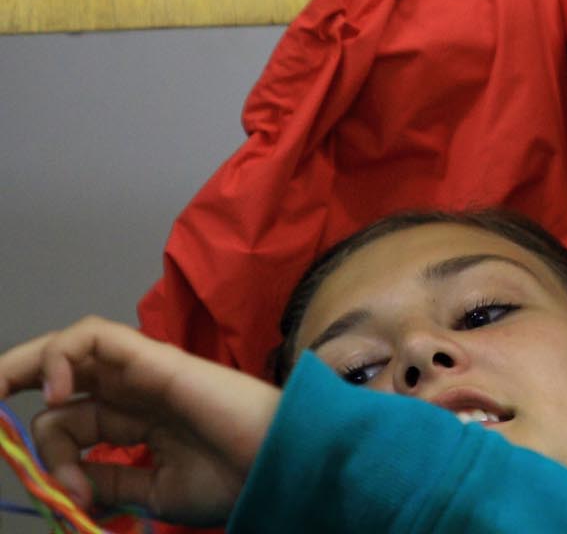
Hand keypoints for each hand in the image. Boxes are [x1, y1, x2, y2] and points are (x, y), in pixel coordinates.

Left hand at [0, 317, 279, 526]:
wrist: (276, 464)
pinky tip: (59, 391)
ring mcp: (143, 370)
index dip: (47, 453)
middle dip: (11, 381)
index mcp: (137, 422)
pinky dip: (61, 355)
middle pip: (60, 371)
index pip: (70, 418)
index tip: (56, 493)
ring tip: (26, 409)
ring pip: (68, 349)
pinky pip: (94, 337)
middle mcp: (134, 391)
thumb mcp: (154, 492)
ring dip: (28, 371)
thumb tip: (68, 483)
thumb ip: (110, 481)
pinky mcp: (152, 356)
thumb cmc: (232, 478)